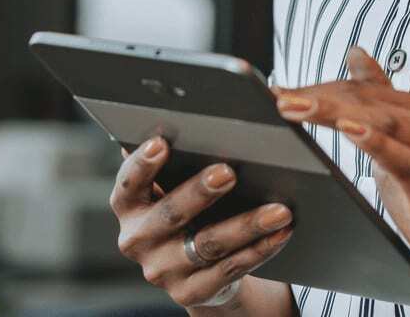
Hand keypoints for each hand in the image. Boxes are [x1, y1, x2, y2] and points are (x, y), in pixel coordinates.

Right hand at [110, 136, 295, 309]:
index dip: (142, 164)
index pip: (128, 183)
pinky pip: (230, 269)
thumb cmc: (187, 207)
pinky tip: (281, 232)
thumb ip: (178, 156)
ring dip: (246, 225)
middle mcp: (137, 239)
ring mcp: (162, 270)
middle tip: (229, 172)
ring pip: (208, 244)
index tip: (161, 142)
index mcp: (128, 205)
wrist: (194, 268)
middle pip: (170, 214)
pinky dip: (260, 249)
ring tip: (279, 209)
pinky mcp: (190, 292)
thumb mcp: (173, 184)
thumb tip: (196, 116)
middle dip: (200, 192)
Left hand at [276, 46, 409, 298]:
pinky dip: (374, 141)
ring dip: (331, 111)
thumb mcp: (400, 147)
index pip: (360, 90)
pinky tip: (348, 129)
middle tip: (277, 97)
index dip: (318, 88)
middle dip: (316, 97)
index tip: (277, 90)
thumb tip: (356, 53)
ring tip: (295, 108)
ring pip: (378, 120)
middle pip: (364, 100)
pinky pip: (401, 158)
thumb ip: (379, 104)